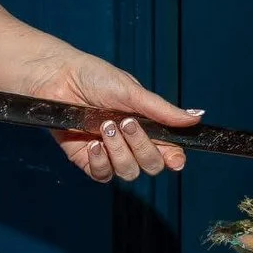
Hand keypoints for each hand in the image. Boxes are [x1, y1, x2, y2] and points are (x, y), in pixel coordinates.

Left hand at [21, 52, 201, 181]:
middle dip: (142, 147)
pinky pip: (102, 175)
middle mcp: (130, 142)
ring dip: (119, 151)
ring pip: (128, 172)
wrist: (56, 78)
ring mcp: (109, 153)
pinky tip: (92, 143)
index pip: (169, 151)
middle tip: (126, 123)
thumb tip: (196, 117)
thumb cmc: (93, 77)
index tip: (175, 158)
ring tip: (104, 126)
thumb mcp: (131, 91)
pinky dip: (100, 161)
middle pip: (151, 165)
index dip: (174, 158)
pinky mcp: (86, 160)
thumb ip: (161, 110)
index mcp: (146, 125)